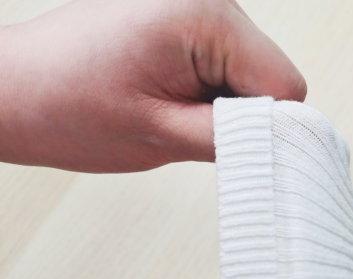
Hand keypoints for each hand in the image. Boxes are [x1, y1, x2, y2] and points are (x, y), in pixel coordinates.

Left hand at [0, 0, 306, 171]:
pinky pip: (225, 71)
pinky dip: (207, 98)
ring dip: (220, 110)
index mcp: (204, 16)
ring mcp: (197, 10)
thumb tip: (284, 144)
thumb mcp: (162, 136)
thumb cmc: (68, 106)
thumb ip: (233, 139)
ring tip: (169, 113)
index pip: (285, 84)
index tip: (233, 148)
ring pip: (249, 79)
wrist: (16, 92)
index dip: (268, 128)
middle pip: (270, 79)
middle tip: (187, 130)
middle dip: (241, 118)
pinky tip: (168, 101)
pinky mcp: (185, 26)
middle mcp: (207, 1)